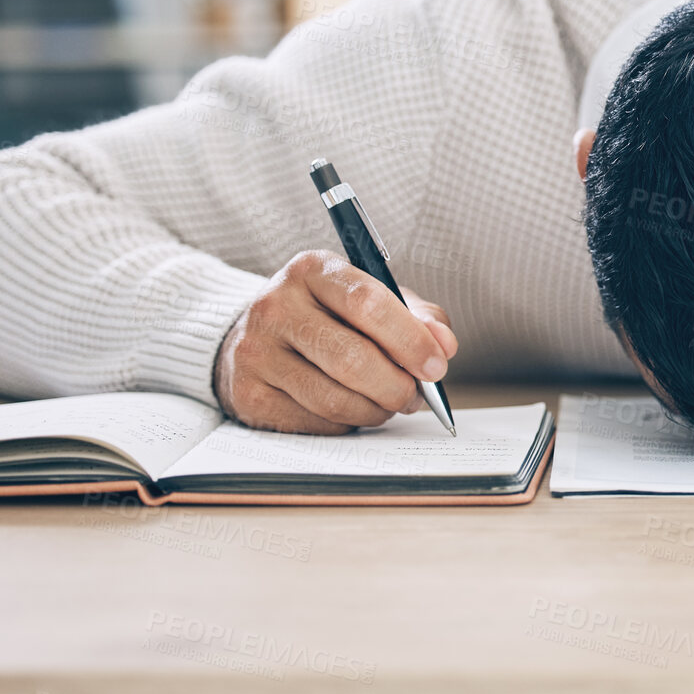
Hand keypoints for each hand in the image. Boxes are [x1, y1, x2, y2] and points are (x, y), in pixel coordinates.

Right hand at [214, 250, 458, 434]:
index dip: (410, 340)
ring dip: (376, 410)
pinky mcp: (249, 393)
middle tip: (415, 395)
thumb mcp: (372, 298)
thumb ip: (417, 316)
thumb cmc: (328, 315)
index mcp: (312, 270)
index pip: (368, 303)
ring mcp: (256, 351)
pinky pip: (315, 422)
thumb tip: (444, 344)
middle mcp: (276, 306)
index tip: (436, 365)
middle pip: (352, 358)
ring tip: (387, 403)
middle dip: (397, 386)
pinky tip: (351, 408)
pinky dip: (346, 423)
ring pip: (335, 398)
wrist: (257, 335)